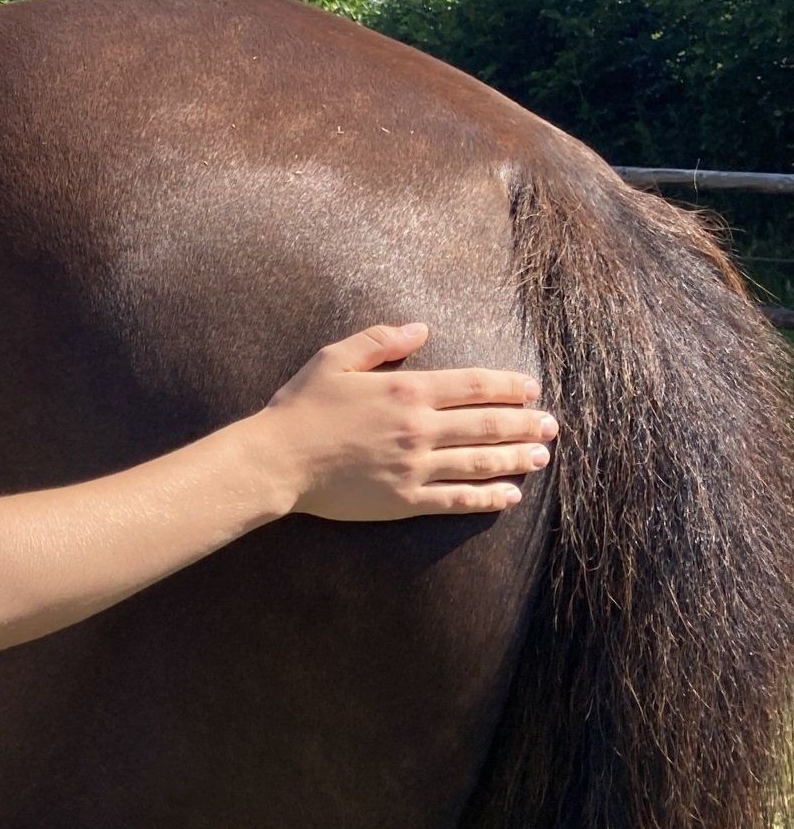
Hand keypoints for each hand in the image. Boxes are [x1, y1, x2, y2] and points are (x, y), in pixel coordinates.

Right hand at [258, 323, 555, 519]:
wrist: (277, 460)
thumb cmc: (301, 407)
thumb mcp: (334, 358)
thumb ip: (380, 340)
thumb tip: (421, 328)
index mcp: (406, 390)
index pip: (474, 385)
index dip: (508, 386)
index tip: (531, 389)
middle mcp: (419, 428)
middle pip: (487, 425)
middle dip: (525, 423)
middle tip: (551, 425)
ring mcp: (415, 467)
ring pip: (480, 462)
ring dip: (517, 458)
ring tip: (542, 456)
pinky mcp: (405, 500)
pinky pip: (456, 499)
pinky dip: (488, 498)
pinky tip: (510, 495)